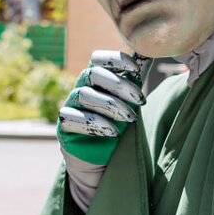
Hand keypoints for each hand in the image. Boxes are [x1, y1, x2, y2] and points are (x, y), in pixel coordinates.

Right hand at [57, 50, 145, 165]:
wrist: (101, 159)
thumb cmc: (116, 125)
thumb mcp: (129, 102)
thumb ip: (135, 81)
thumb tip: (149, 55)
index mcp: (96, 80)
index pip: (98, 59)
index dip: (114, 59)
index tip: (135, 68)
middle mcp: (81, 89)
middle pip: (92, 73)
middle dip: (120, 85)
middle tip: (140, 100)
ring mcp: (70, 106)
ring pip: (84, 94)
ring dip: (112, 106)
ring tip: (130, 119)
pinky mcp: (64, 126)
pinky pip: (73, 118)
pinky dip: (97, 124)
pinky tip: (113, 133)